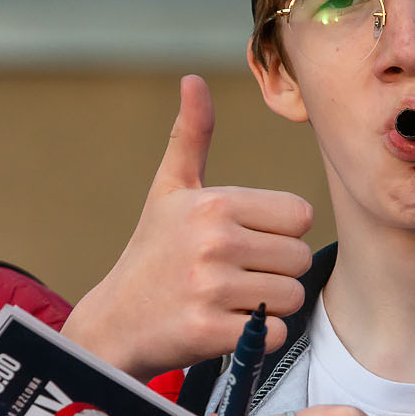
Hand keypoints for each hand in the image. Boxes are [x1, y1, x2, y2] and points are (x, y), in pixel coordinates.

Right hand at [64, 75, 313, 378]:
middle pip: (300, 258)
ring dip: (269, 305)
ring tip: (228, 300)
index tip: (244, 242)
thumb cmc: (152, 253)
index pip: (300, 216)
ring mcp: (211, 289)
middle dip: (275, 271)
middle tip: (234, 276)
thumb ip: (191, 137)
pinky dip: (258, 336)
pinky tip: (226, 325)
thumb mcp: (168, 191)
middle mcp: (214, 241)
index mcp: (213, 203)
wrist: (114, 323)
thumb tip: (193, 79)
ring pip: (291, 296)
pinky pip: (274, 331)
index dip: (278, 233)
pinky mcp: (210, 332)